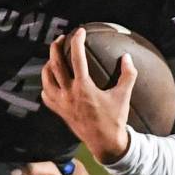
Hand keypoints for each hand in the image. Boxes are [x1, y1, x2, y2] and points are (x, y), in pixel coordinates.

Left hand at [41, 27, 136, 162]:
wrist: (105, 143)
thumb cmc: (115, 119)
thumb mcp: (124, 95)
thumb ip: (128, 74)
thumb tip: (127, 57)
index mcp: (83, 87)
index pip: (77, 57)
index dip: (77, 41)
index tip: (80, 31)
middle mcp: (68, 94)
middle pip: (55, 64)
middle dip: (56, 48)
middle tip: (61, 38)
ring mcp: (61, 103)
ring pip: (46, 79)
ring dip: (48, 65)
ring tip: (53, 57)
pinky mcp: (59, 112)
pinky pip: (46, 95)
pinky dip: (46, 85)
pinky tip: (51, 81)